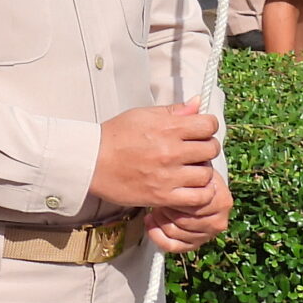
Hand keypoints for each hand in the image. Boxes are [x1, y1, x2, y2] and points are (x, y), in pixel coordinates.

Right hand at [89, 99, 219, 209]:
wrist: (91, 163)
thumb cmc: (114, 137)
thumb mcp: (142, 115)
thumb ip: (173, 110)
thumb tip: (197, 103)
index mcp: (167, 127)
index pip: (208, 124)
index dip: (208, 126)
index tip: (201, 130)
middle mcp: (171, 151)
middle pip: (211, 149)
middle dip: (206, 148)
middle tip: (195, 151)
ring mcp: (168, 176)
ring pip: (207, 174)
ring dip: (202, 172)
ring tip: (190, 170)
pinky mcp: (163, 196)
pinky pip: (198, 198)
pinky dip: (200, 194)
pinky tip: (190, 188)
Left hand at [145, 171, 232, 254]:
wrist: (198, 186)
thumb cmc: (193, 175)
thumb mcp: (195, 166)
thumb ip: (191, 168)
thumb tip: (185, 159)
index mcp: (222, 201)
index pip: (194, 203)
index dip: (175, 194)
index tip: (167, 184)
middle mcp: (218, 222)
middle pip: (183, 220)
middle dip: (167, 207)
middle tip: (160, 196)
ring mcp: (207, 235)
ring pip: (176, 233)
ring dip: (161, 219)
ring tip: (157, 206)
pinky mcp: (195, 244)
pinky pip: (173, 246)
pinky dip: (157, 236)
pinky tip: (150, 222)